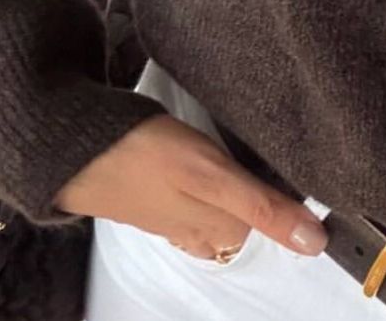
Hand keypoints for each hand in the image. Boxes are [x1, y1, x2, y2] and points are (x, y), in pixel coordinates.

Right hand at [53, 113, 328, 259]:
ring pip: (218, 211)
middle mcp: (196, 226)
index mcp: (215, 226)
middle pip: (244, 223)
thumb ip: (262, 207)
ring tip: (257, 165)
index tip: (315, 185)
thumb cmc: (141, 154)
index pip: (268, 226)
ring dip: (238, 191)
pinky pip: (191, 198)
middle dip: (266, 200)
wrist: (70, 143)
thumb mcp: (212, 176)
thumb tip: (314, 243)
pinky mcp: (152, 190)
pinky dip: (208, 184)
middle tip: (290, 165)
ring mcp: (171, 210)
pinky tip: (210, 165)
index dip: (291, 205)